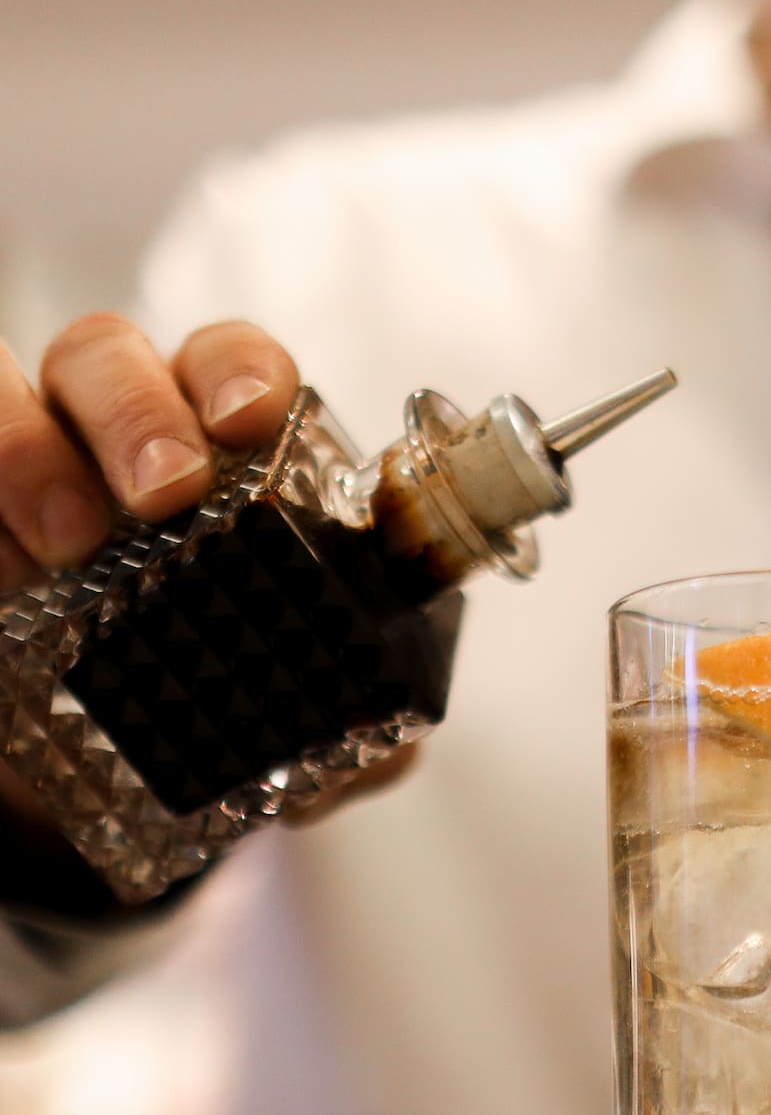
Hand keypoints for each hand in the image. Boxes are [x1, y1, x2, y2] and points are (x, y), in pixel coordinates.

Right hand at [0, 316, 418, 899]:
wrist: (98, 758)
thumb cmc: (216, 693)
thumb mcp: (296, 719)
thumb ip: (359, 725)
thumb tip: (389, 745)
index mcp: (217, 446)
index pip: (229, 364)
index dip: (240, 371)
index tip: (252, 419)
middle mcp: (111, 430)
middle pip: (107, 356)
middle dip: (136, 410)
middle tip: (165, 493)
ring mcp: (28, 464)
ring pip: (3, 387)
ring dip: (30, 447)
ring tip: (69, 542)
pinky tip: (3, 576)